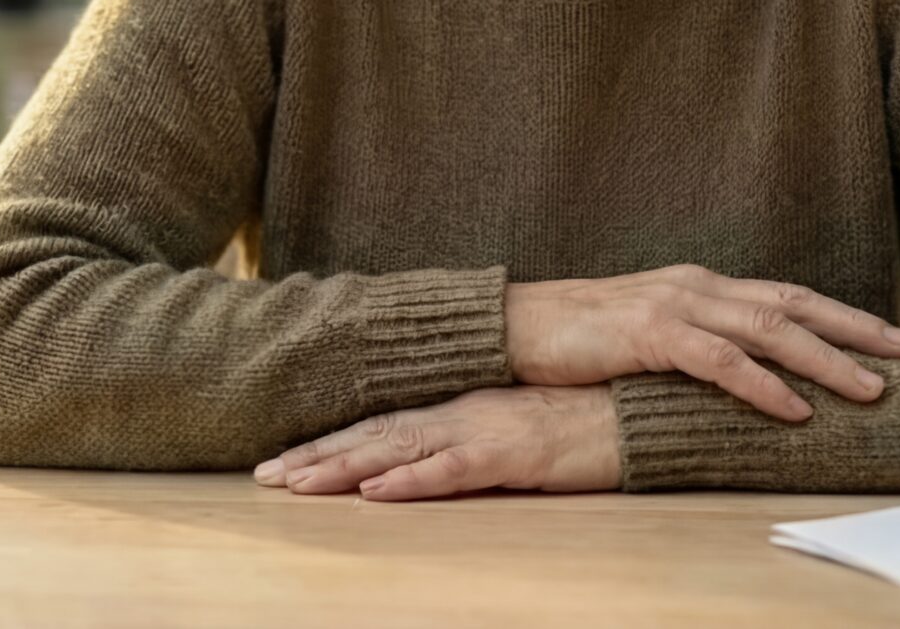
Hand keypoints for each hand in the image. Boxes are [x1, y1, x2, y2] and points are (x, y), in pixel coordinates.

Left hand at [253, 386, 618, 500]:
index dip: (326, 444)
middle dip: (315, 457)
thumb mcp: (510, 435)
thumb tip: (424, 464)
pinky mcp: (511, 455)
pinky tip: (377, 490)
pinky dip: (412, 479)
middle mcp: (458, 414)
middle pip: (373, 436)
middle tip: (264, 476)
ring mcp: (482, 432)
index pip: (378, 427)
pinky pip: (453, 469)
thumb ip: (467, 445)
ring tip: (298, 484)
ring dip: (345, 468)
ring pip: (398, 450)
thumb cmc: (577, 426)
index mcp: (455, 409)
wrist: (635, 409)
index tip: (281, 463)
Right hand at [505, 264, 899, 421]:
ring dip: (824, 360)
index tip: (889, 336)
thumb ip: (696, 343)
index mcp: (700, 285)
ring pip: (768, 329)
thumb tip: (744, 372)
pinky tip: (794, 408)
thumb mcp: (649, 335)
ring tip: (870, 388)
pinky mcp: (649, 333)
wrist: (514, 324)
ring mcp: (674, 305)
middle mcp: (696, 286)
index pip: (785, 295)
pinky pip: (719, 361)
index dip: (840, 315)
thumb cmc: (578, 337)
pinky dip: (763, 385)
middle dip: (855, 329)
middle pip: (792, 304)